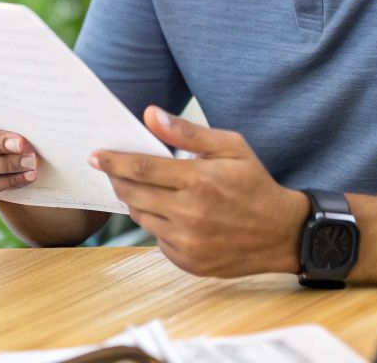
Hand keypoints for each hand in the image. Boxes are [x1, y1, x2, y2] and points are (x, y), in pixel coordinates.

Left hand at [90, 106, 309, 277]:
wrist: (282, 233)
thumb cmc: (254, 184)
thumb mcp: (230, 147)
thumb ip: (188, 132)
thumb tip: (149, 114)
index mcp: (198, 181)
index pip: (141, 168)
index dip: (113, 161)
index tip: (94, 155)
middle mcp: (190, 214)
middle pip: (133, 194)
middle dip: (118, 180)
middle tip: (112, 170)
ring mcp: (188, 242)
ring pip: (142, 217)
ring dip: (136, 201)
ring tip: (145, 189)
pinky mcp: (188, 262)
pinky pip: (157, 239)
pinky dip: (157, 224)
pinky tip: (170, 213)